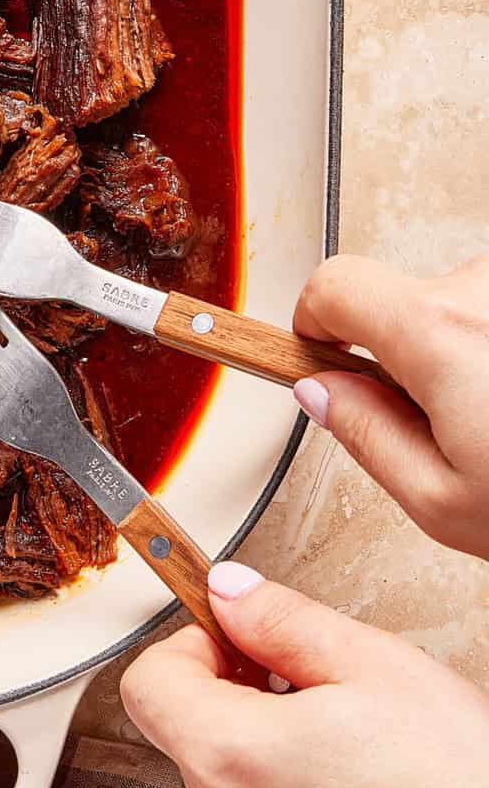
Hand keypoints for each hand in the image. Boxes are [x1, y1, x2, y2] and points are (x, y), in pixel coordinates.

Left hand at [121, 563, 488, 787]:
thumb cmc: (458, 787)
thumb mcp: (372, 666)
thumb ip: (279, 619)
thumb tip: (226, 591)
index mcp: (231, 758)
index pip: (148, 681)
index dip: (194, 644)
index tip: (240, 637)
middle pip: (184, 727)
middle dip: (234, 690)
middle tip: (304, 682)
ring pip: (223, 773)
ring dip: (263, 742)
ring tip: (340, 740)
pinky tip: (344, 783)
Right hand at [292, 252, 488, 558]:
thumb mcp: (446, 503)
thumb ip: (366, 438)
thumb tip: (322, 394)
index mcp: (437, 333)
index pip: (334, 283)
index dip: (315, 321)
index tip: (321, 350)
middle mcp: (486, 288)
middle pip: (409, 297)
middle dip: (414, 353)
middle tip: (454, 423)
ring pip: (471, 305)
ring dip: (479, 352)